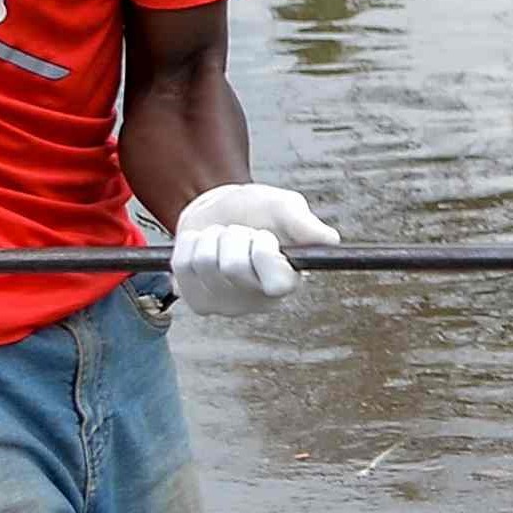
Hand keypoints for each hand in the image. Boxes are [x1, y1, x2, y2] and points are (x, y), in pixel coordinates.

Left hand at [168, 183, 334, 318]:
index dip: (263, 250)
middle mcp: (259, 301)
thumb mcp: (283, 207)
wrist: (221, 211)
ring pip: (205, 263)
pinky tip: (203, 247)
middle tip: (241, 232)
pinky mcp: (197, 302)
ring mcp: (226, 306)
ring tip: (222, 237)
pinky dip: (189, 244)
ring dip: (211, 237)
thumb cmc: (257, 211)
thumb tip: (330, 240)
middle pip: (233, 266)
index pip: (276, 282)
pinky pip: (182, 266)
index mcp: (287, 282)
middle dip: (233, 235)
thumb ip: (303, 223)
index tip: (263, 235)